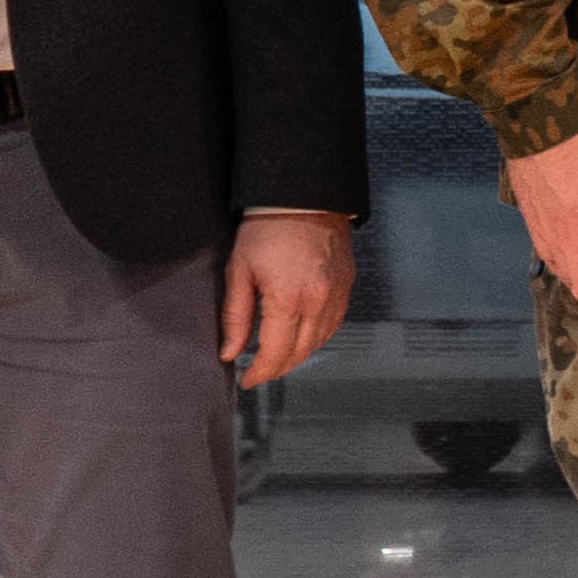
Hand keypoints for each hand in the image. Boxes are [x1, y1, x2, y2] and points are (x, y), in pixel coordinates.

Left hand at [218, 210, 355, 388]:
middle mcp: (318, 301)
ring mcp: (337, 295)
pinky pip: (334, 325)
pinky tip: (302, 337)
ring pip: (319, 342)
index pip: (276, 353)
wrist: (304, 199)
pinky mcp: (346, 287)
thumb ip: (235, 316)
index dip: (260, 372)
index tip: (247, 379)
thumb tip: (230, 351)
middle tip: (259, 373)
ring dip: (298, 355)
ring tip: (278, 358)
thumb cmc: (269, 228)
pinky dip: (317, 338)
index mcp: (288, 298)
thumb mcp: (239, 270)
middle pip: (300, 353)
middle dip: (278, 368)